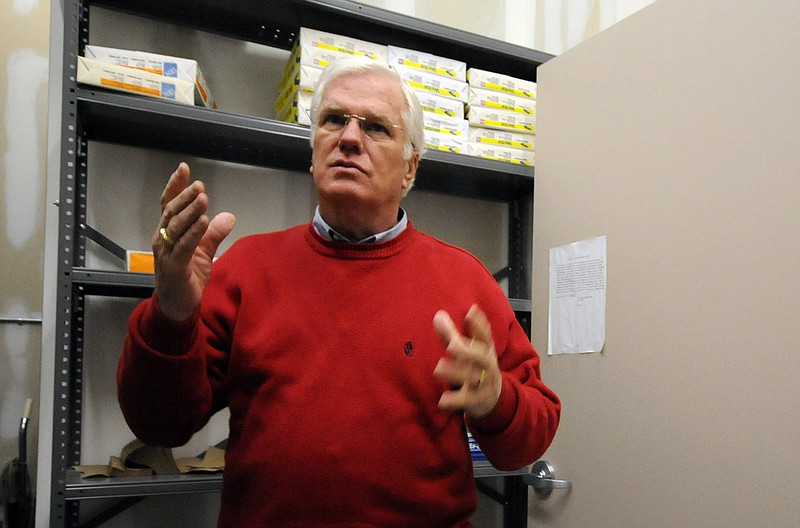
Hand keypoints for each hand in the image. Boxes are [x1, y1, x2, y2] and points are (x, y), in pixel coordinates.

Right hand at [153, 162, 235, 320]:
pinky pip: (183, 247)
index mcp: (168, 232)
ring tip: (203, 199)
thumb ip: (214, 233)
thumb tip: (229, 216)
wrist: (178, 306)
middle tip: (200, 185)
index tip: (184, 168)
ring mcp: (166, 253)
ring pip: (176, 227)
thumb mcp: (204, 252)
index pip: (169, 204)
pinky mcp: (174, 268)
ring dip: (190, 212)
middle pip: (172, 212)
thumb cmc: (187, 277)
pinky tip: (203, 222)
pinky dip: (193, 234)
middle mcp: (163, 239)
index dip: (175, 186)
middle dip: (185, 196)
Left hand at [433, 305, 501, 418]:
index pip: (485, 336)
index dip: (479, 324)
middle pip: (482, 357)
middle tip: (450, 345)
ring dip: (456, 373)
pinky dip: (455, 401)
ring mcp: (484, 384)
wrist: (493, 399)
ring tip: (438, 369)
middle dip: (467, 351)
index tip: (471, 311)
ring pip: (473, 378)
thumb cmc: (477, 368)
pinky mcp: (477, 401)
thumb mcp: (468, 352)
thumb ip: (451, 335)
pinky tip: (442, 400)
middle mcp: (487, 366)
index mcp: (486, 351)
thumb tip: (438, 315)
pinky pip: (467, 400)